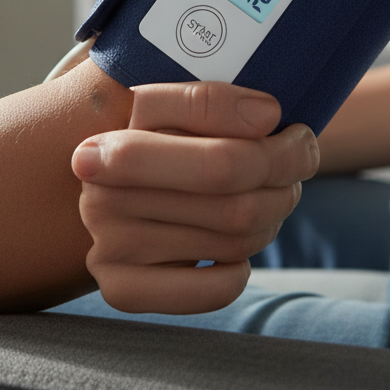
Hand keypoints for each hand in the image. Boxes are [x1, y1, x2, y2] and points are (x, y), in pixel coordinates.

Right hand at [72, 81, 318, 314]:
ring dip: (271, 214)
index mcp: (112, 143)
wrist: (93, 182)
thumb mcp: (159, 101)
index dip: (276, 151)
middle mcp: (102, 199)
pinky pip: (212, 289)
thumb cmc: (142, 132)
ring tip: (269, 190)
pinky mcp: (122, 289)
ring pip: (233, 240)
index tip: (290, 128)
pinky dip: (240, 268)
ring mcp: (109, 249)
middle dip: (284, 177)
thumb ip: (207, 100)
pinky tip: (234, 243)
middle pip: (235, 204)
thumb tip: (266, 116)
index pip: (219, 162)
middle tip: (296, 156)